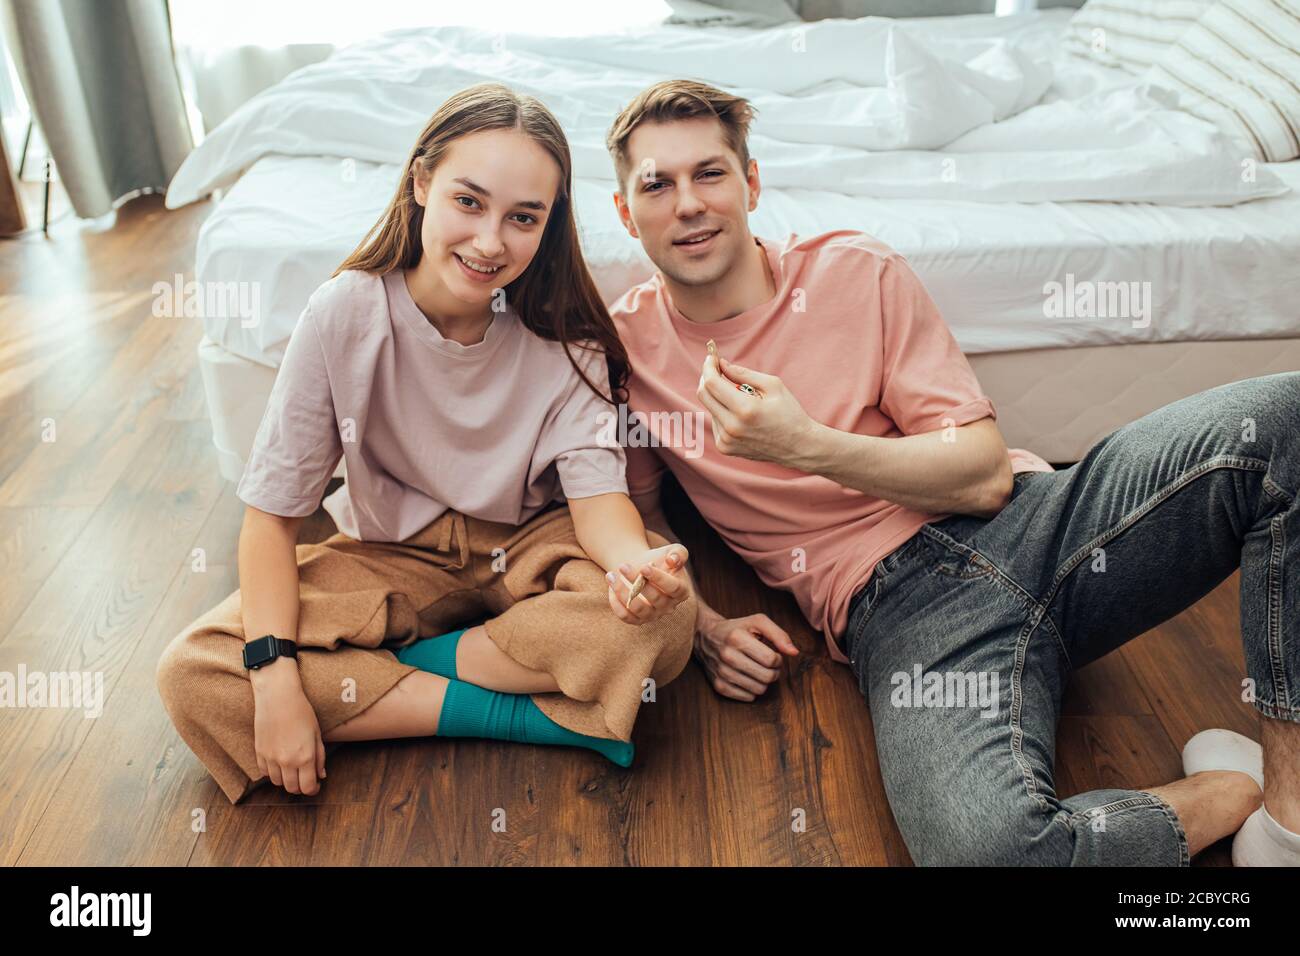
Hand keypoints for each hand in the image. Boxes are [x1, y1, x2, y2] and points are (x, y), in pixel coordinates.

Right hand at [251, 662, 325, 794]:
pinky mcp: (259, 752)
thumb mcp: (317, 733)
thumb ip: (320, 756)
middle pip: (292, 788)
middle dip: (300, 786)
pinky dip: (272, 772)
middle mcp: (287, 761)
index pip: (307, 788)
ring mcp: (271, 758)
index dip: (313, 790)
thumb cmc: (301, 711)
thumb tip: (321, 775)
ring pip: (277, 782)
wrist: (278, 697)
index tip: (315, 785)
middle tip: (304, 778)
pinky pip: (264, 772)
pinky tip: (279, 762)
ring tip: (292, 769)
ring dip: (285, 780)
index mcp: (305, 757)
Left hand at [606, 543, 691, 625]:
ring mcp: (653, 615)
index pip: (674, 588)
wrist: (641, 567)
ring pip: (638, 608)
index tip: (644, 567)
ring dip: (622, 592)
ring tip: (611, 575)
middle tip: (623, 566)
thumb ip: (679, 553)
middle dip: (637, 581)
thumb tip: (673, 560)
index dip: (659, 578)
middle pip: (655, 598)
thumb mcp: (673, 551)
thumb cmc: (659, 559)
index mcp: (681, 591)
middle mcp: (669, 606)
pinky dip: (616, 602)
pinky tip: (611, 586)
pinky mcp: (637, 619)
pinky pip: (625, 616)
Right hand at [695, 612, 798, 700]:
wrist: (706, 636)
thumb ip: (779, 634)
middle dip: (774, 671)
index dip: (778, 659)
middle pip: (767, 677)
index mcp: (737, 638)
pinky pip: (748, 697)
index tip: (773, 654)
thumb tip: (794, 652)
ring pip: (759, 689)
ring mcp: (722, 673)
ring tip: (758, 670)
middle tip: (768, 664)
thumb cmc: (736, 629)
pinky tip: (747, 677)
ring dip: (764, 681)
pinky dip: (752, 690)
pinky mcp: (719, 686)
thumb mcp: (757, 622)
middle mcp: (727, 656)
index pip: (771, 659)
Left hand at [696, 351, 816, 464]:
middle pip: (703, 395)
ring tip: (742, 399)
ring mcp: (726, 440)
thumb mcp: (773, 385)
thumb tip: (721, 364)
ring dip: (719, 397)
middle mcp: (732, 427)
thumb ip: (744, 374)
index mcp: (745, 409)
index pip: (712, 383)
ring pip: (710, 408)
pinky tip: (741, 416)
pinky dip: (722, 413)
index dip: (708, 367)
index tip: (711, 358)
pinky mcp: (725, 448)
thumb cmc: (789, 413)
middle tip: (717, 369)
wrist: (799, 446)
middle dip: (707, 377)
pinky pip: (715, 422)